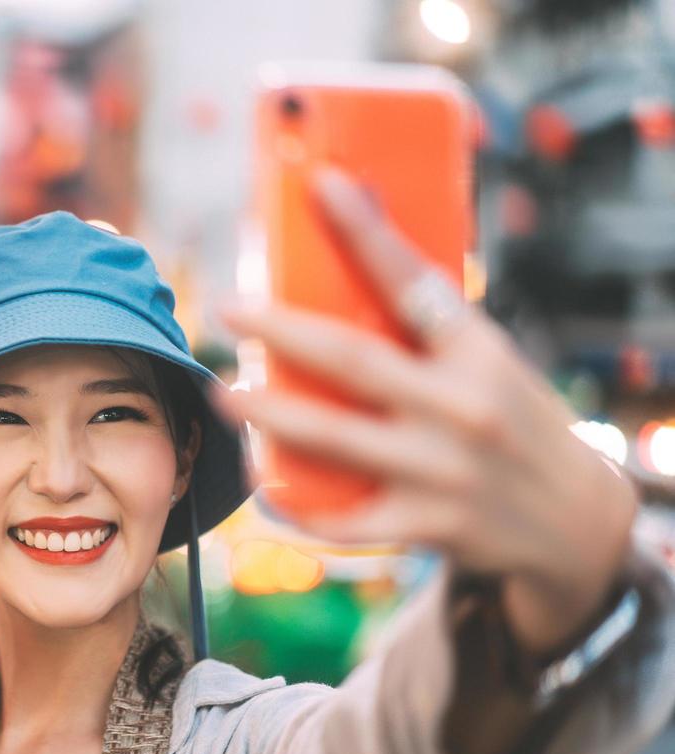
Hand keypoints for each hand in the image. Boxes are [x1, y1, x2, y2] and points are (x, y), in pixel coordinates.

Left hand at [210, 168, 638, 659]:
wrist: (576, 521)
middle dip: (281, 330)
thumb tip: (360, 246)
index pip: (416, 280)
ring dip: (270, 415)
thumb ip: (431, 326)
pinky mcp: (429, 524)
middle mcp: (463, 406)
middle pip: (354, 359)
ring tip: (223, 394)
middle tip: (227, 308)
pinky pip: (345, 520)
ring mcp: (444, 469)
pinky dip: (299, 507)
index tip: (322, 184)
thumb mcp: (490, 362)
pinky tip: (265, 482)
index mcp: (479, 352)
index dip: (366, 231)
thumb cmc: (512, 422)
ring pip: (335, 439)